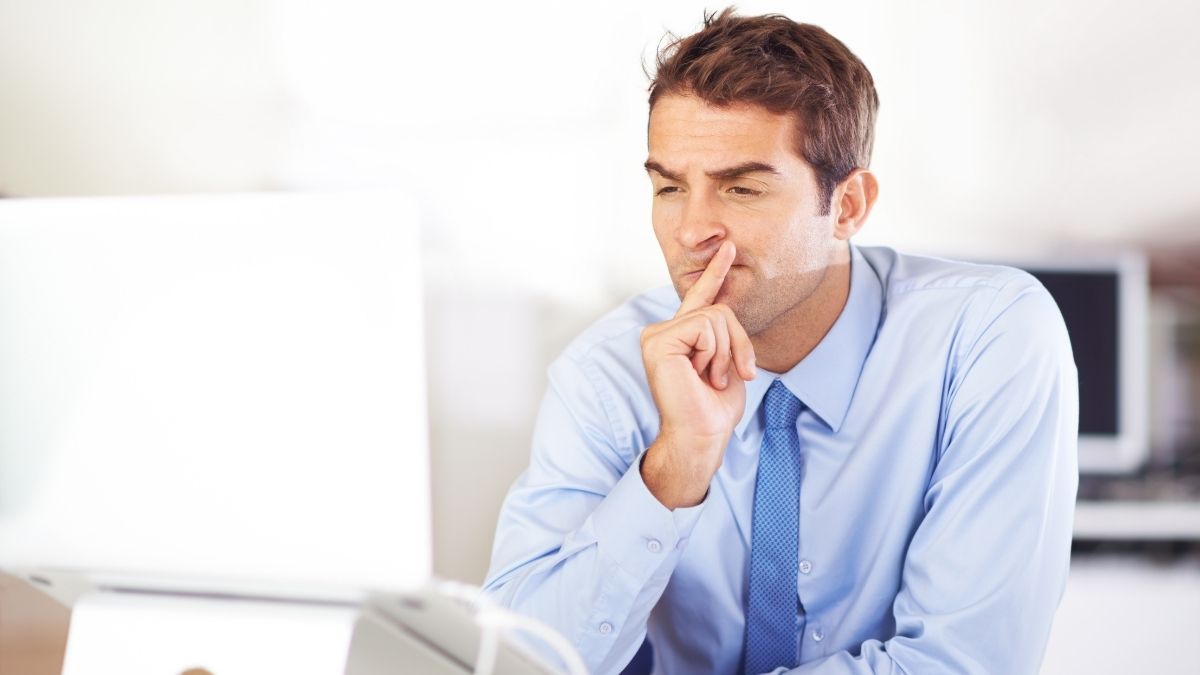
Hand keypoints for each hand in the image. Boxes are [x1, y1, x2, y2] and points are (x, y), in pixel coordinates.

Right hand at [640, 241, 756, 508]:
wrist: (702, 434)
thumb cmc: (714, 407)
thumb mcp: (729, 361)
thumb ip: (726, 333)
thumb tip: (726, 303)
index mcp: (681, 336)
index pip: (701, 297)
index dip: (715, 272)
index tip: (727, 246)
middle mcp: (663, 332)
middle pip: (719, 310)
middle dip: (737, 344)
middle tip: (726, 376)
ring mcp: (657, 335)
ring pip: (715, 318)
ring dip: (725, 352)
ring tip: (709, 378)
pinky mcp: (658, 341)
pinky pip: (705, 326)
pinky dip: (714, 352)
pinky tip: (699, 373)